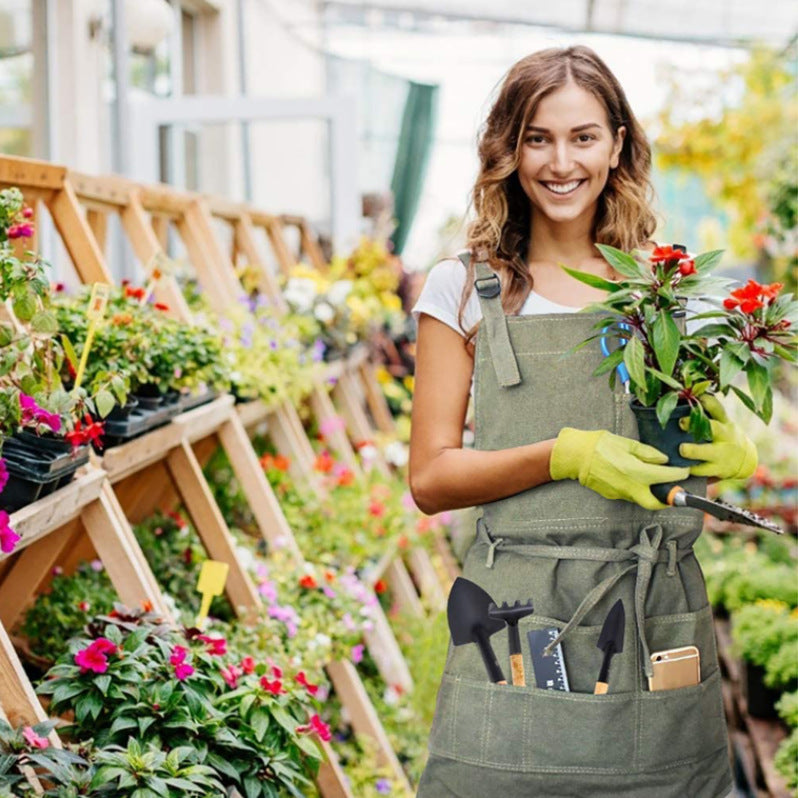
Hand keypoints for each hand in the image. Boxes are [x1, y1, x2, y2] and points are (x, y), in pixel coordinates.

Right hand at [549, 427, 690, 510]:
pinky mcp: (612, 495)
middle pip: (655, 503)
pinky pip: (630, 494)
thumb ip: (647, 453)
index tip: (684, 471)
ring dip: (652, 493)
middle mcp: (631, 487)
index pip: (666, 477)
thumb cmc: (599, 445)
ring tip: (655, 482)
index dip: (679, 474)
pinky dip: (637, 489)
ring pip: (642, 499)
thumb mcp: (626, 443)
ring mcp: (620, 493)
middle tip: (674, 491)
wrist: (576, 456)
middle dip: (668, 500)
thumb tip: (663, 460)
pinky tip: (635, 479)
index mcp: (637, 472)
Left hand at [678, 394, 757, 479]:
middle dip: (697, 425)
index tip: (697, 396)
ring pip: (708, 452)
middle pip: (713, 428)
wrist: (745, 461)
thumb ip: (709, 413)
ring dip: (694, 451)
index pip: (718, 409)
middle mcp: (724, 436)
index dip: (707, 402)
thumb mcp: (723, 423)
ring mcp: (722, 453)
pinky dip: (692, 469)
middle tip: (681, 422)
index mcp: (724, 423)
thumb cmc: (726, 437)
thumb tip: (686, 396)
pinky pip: (704, 470)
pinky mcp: (718, 469)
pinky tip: (681, 467)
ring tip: (682, 449)